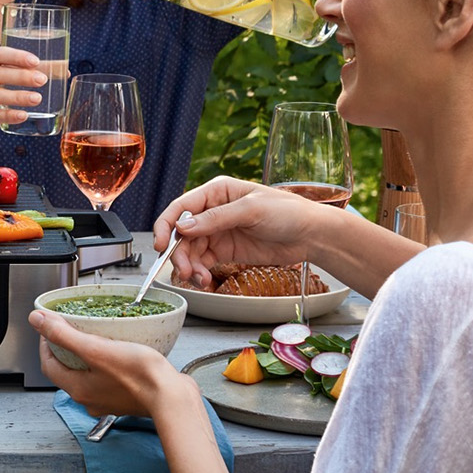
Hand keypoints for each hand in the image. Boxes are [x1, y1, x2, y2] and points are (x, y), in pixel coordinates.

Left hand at [29, 309, 186, 417]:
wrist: (174, 399)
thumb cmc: (140, 376)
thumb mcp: (96, 349)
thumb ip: (64, 335)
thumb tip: (37, 321)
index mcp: (78, 389)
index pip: (48, 365)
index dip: (45, 344)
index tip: (50, 327)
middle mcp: (90, 399)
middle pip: (68, 370)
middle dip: (66, 348)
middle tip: (72, 328)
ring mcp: (109, 400)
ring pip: (89, 374)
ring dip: (88, 355)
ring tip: (96, 336)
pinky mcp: (127, 398)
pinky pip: (108, 378)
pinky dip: (107, 363)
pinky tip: (119, 351)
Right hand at [155, 175, 325, 288]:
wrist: (312, 235)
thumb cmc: (287, 212)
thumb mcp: (251, 210)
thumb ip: (216, 219)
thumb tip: (182, 227)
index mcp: (216, 192)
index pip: (182, 207)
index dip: (167, 225)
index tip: (160, 244)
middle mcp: (212, 211)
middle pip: (182, 232)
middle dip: (179, 252)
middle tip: (182, 270)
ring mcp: (218, 232)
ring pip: (191, 249)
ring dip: (189, 265)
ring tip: (197, 279)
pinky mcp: (226, 251)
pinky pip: (204, 261)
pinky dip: (200, 272)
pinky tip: (204, 280)